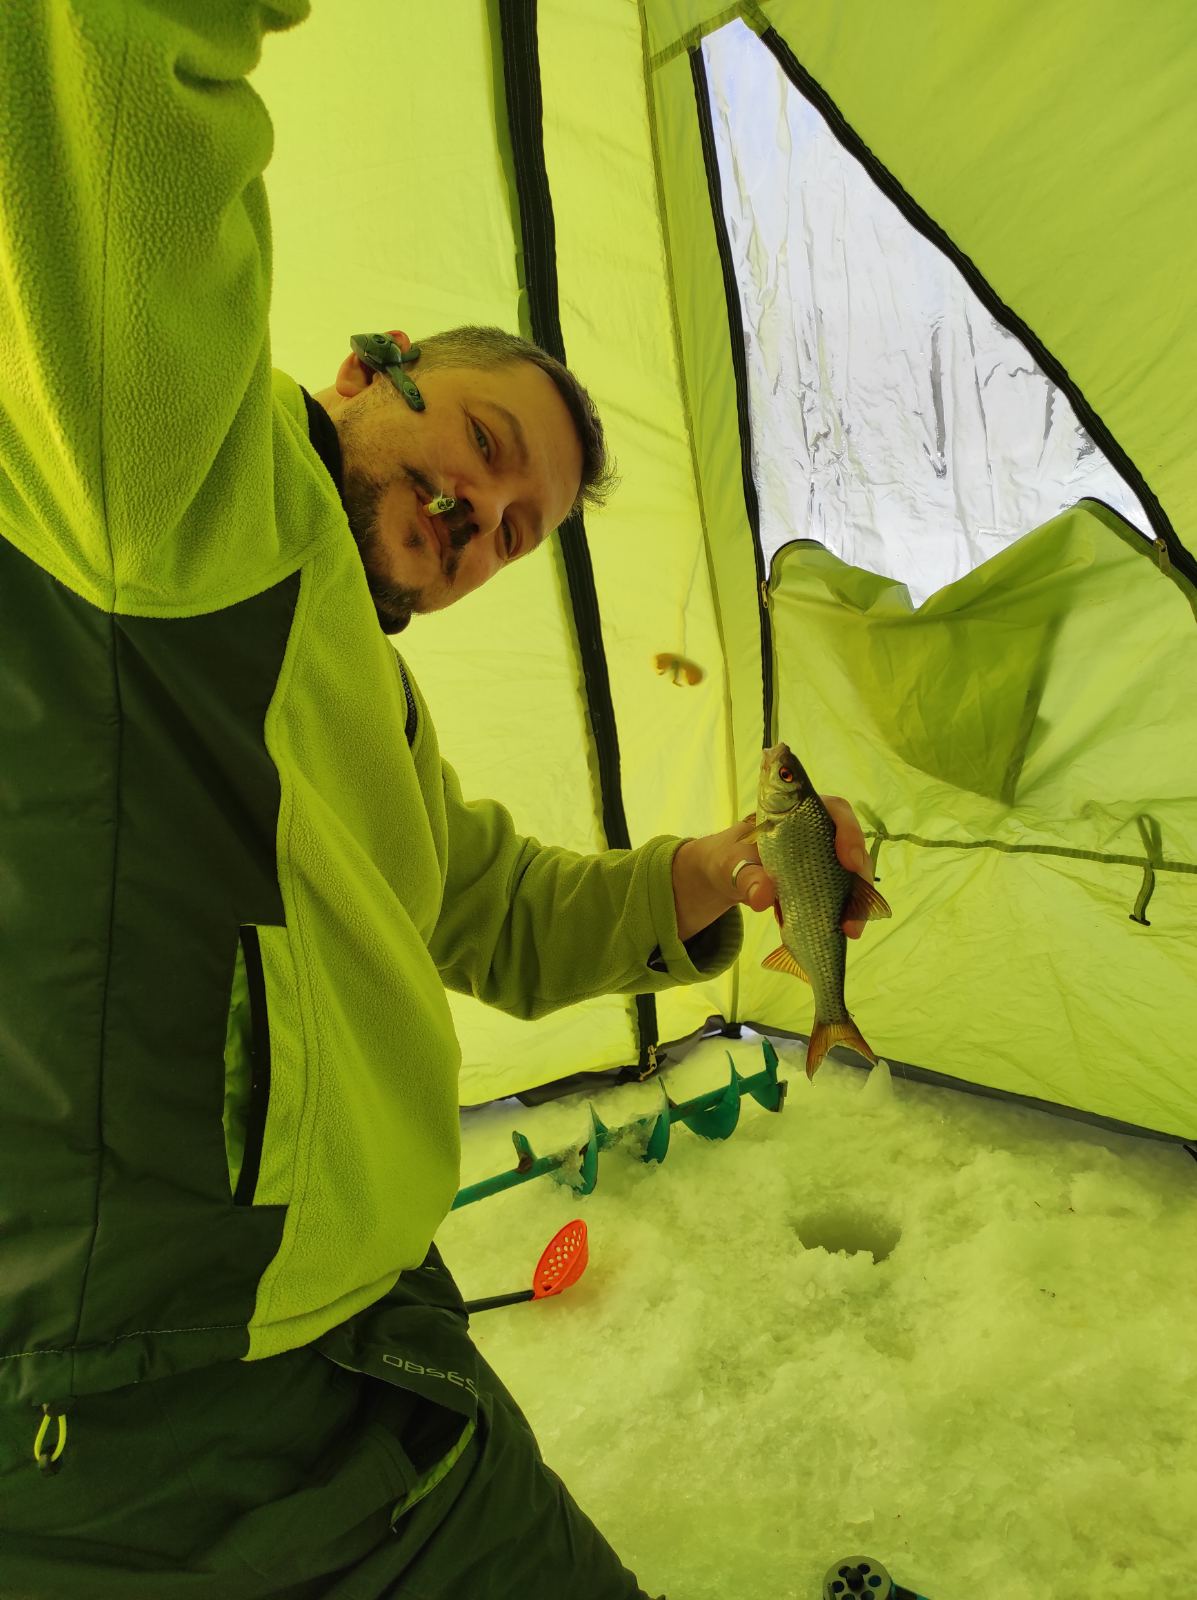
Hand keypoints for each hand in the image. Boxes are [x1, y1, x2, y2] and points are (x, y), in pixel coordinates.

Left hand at [671, 796, 874, 942]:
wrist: (727, 873)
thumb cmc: (731, 856)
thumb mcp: (732, 863)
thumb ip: (746, 875)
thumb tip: (762, 897)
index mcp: (799, 813)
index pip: (834, 810)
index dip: (849, 832)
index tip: (848, 860)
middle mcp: (820, 833)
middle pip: (854, 847)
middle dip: (859, 880)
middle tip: (853, 909)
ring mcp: (826, 860)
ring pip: (854, 876)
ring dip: (857, 903)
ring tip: (850, 931)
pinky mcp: (824, 884)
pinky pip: (843, 896)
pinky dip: (845, 914)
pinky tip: (840, 932)